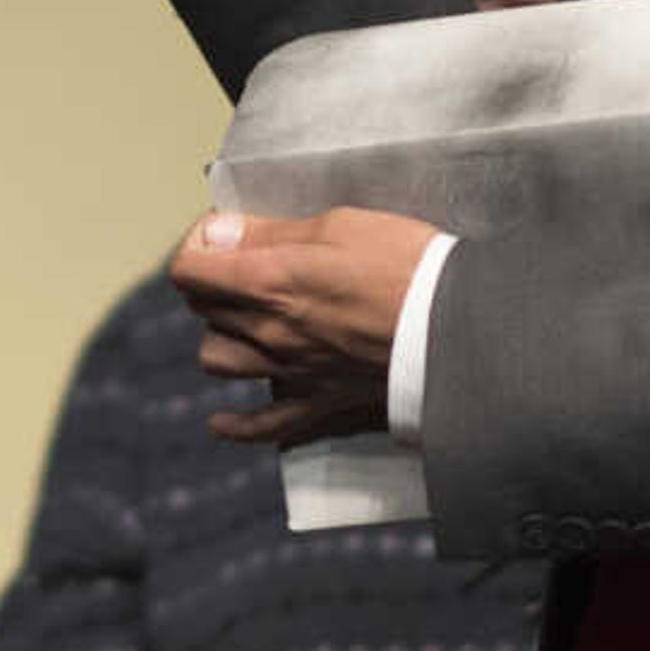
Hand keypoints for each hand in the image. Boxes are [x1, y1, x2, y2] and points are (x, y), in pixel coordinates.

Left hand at [169, 207, 435, 446]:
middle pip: (204, 309)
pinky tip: (221, 421)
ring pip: (219, 361)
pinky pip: (264, 426)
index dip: (197, 245)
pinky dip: (237, 425)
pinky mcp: (319, 401)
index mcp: (270, 281)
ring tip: (243, 322)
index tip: (223, 234)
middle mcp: (269, 331)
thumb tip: (219, 233)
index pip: (190, 269)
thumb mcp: (338, 224)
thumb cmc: (405, 263)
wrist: (458, 324)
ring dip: (222, 337)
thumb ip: (271, 233)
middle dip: (213, 280)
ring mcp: (291, 370)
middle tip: (243, 262)